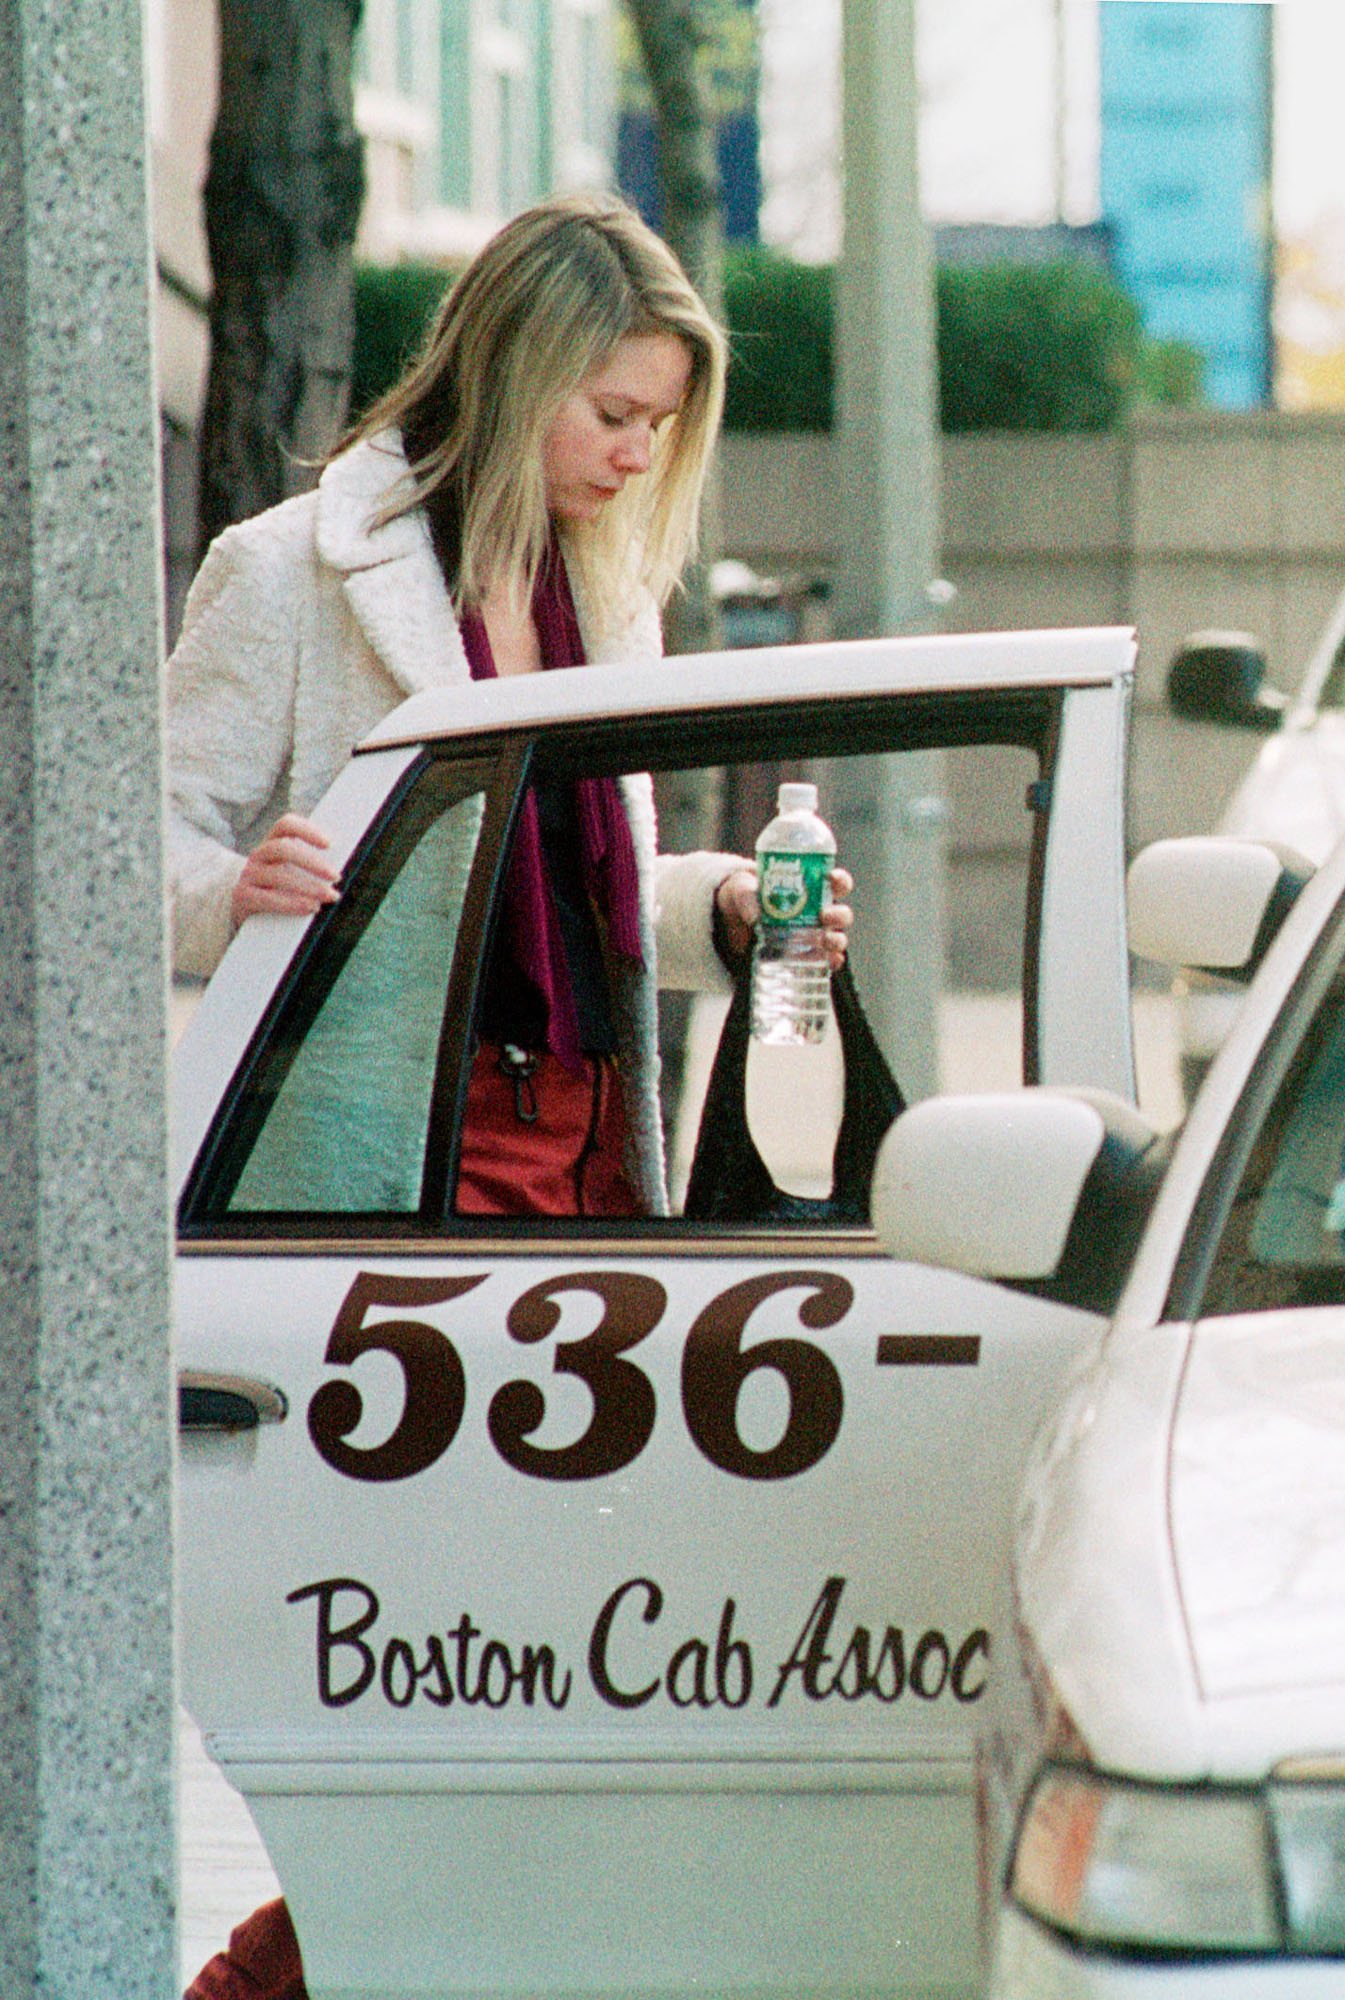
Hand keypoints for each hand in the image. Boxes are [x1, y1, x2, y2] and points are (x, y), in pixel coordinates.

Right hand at [231, 814, 340, 926]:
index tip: (329, 844)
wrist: (245, 907)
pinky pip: (266, 898)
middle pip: (283, 848)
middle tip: (336, 876)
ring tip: (328, 896)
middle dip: (312, 862)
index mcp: (273, 843)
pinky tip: (309, 907)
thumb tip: (341, 873)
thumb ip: (313, 868)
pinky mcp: (242, 896)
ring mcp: (249, 874)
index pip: (286, 825)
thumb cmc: (279, 888)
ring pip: (277, 875)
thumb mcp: (292, 872)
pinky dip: (291, 903)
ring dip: (307, 886)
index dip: (307, 830)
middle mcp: (259, 855)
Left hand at [715, 866, 853, 970]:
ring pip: (838, 938)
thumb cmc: (744, 898)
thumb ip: (745, 895)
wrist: (730, 925)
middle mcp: (818, 913)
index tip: (832, 878)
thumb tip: (754, 916)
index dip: (840, 880)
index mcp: (810, 889)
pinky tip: (827, 961)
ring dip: (836, 940)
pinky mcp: (807, 957)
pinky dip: (830, 962)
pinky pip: (826, 961)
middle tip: (825, 915)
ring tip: (825, 940)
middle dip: (839, 915)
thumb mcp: (740, 888)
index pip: (836, 882)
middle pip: (841, 914)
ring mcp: (814, 936)